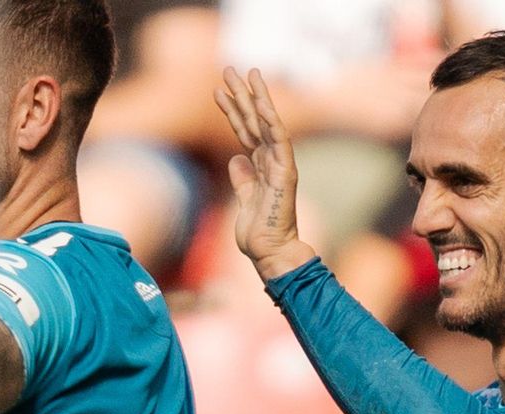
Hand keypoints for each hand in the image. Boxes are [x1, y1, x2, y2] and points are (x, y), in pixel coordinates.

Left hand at [214, 67, 314, 280]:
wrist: (271, 253)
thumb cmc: (258, 233)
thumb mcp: (244, 200)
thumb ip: (242, 178)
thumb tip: (236, 158)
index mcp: (260, 167)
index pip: (244, 131)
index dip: (232, 110)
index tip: (218, 90)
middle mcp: (271, 161)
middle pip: (253, 121)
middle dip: (241, 94)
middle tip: (229, 69)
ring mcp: (280, 165)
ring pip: (267, 124)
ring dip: (256, 98)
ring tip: (245, 74)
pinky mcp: (286, 173)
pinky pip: (279, 142)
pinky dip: (271, 122)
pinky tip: (262, 103)